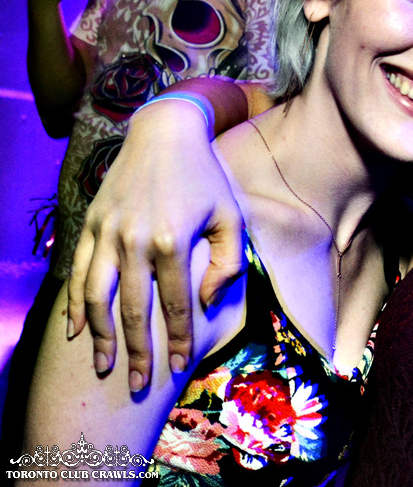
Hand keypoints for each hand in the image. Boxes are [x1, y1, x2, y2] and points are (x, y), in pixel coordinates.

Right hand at [67, 100, 245, 390]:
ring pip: (98, 297)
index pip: (177, 304)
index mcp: (173, 241)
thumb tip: (205, 302)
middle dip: (137, 352)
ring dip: (100, 336)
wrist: (165, 133)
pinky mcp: (91, 224)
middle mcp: (135, 240)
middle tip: (138, 384)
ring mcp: (108, 233)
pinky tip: (76, 331)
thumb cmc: (206, 178)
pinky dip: (75, 304)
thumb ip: (227, 263)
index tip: (180, 366)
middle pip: (134, 310)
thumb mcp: (231, 216)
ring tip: (104, 366)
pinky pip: (78, 272)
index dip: (179, 339)